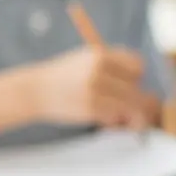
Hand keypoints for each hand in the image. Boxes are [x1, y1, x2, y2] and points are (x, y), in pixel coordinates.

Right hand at [30, 46, 153, 126]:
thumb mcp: (85, 59)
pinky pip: (115, 115)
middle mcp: (98, 71)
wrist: (35, 90)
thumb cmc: (63, 76)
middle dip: (134, 97)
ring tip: (126, 118)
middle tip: (130, 105)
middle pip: (135, 85)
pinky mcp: (89, 108)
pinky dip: (115, 120)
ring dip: (130, 112)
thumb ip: (111, 64)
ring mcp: (94, 89)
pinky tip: (107, 120)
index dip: (137, 75)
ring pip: (129, 102)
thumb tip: (141, 78)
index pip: (136, 64)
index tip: (131, 83)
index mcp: (100, 55)